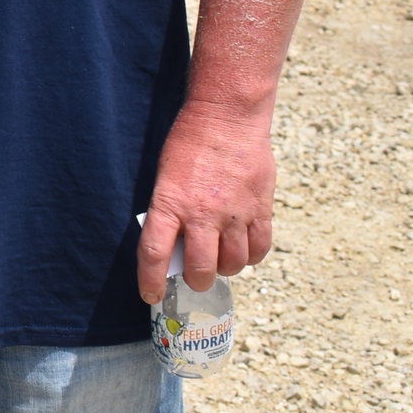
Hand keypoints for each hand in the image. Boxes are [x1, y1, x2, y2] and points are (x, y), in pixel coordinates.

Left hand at [137, 98, 274, 300]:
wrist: (226, 117)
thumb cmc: (189, 143)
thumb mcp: (166, 175)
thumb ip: (170, 210)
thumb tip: (175, 244)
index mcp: (170, 203)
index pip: (154, 254)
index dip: (151, 281)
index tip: (151, 295)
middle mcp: (203, 213)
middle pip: (200, 269)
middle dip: (195, 280)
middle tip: (194, 276)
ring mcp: (235, 213)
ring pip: (233, 264)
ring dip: (225, 268)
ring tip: (219, 259)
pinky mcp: (260, 208)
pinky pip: (260, 249)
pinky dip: (251, 256)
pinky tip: (243, 249)